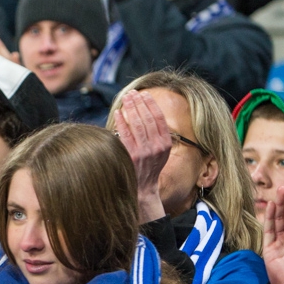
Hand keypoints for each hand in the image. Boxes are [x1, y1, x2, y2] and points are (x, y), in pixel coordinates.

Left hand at [114, 91, 170, 222]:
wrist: (142, 189)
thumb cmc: (148, 168)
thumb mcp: (159, 153)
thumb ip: (156, 136)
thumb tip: (146, 114)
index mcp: (165, 144)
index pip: (159, 118)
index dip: (151, 104)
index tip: (144, 95)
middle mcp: (156, 146)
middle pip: (147, 118)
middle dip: (139, 103)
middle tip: (132, 93)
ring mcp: (144, 151)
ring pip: (137, 123)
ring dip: (131, 108)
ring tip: (126, 98)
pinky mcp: (131, 155)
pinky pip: (125, 133)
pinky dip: (121, 121)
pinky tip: (118, 113)